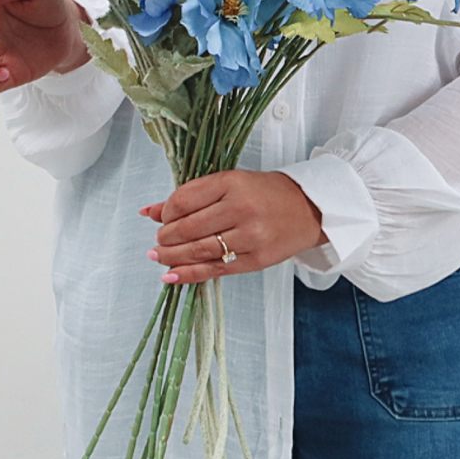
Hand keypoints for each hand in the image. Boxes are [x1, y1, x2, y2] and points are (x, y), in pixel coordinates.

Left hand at [141, 170, 325, 284]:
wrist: (310, 209)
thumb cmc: (267, 193)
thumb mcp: (229, 183)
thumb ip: (190, 196)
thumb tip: (149, 211)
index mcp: (231, 183)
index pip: (184, 200)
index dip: (165, 212)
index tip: (161, 218)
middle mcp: (240, 208)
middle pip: (189, 227)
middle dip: (166, 237)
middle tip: (158, 240)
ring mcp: (250, 236)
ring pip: (199, 250)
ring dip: (172, 256)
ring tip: (158, 256)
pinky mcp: (256, 260)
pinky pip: (215, 270)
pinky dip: (189, 274)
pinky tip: (172, 275)